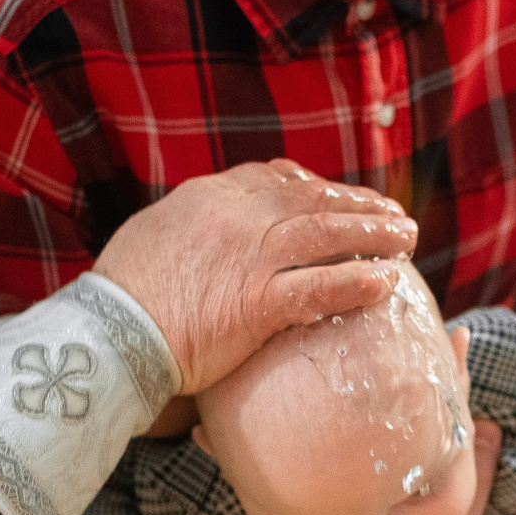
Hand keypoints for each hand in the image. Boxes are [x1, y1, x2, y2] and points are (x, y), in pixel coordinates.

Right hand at [91, 161, 418, 392]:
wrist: (109, 335)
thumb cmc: (121, 298)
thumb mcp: (152, 238)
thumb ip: (188, 227)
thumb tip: (204, 233)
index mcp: (209, 196)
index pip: (276, 179)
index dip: (315, 187)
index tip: (337, 195)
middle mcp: (237, 216)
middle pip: (313, 200)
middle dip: (359, 204)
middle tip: (391, 213)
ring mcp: (251, 256)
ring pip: (328, 235)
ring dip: (375, 234)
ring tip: (406, 239)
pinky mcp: (259, 301)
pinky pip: (321, 287)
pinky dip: (358, 282)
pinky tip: (387, 283)